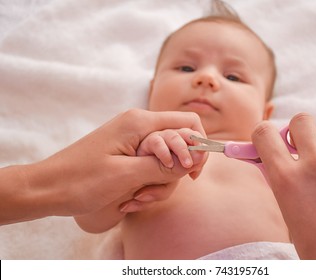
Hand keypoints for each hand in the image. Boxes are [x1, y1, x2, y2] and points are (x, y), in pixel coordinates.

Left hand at [0, 109, 206, 224]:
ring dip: (157, 184)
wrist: (47, 188)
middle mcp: (139, 126)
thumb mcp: (126, 175)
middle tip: (153, 192)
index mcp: (140, 122)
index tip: (191, 174)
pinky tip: (129, 199)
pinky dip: (146, 184)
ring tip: (134, 200)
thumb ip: (163, 165)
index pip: (187, 122)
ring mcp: (132, 140)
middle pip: (178, 144)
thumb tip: (194, 158)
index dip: (198, 145)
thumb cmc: (81, 180)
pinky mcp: (127, 153)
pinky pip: (150, 166)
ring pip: (165, 159)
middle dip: (173, 172)